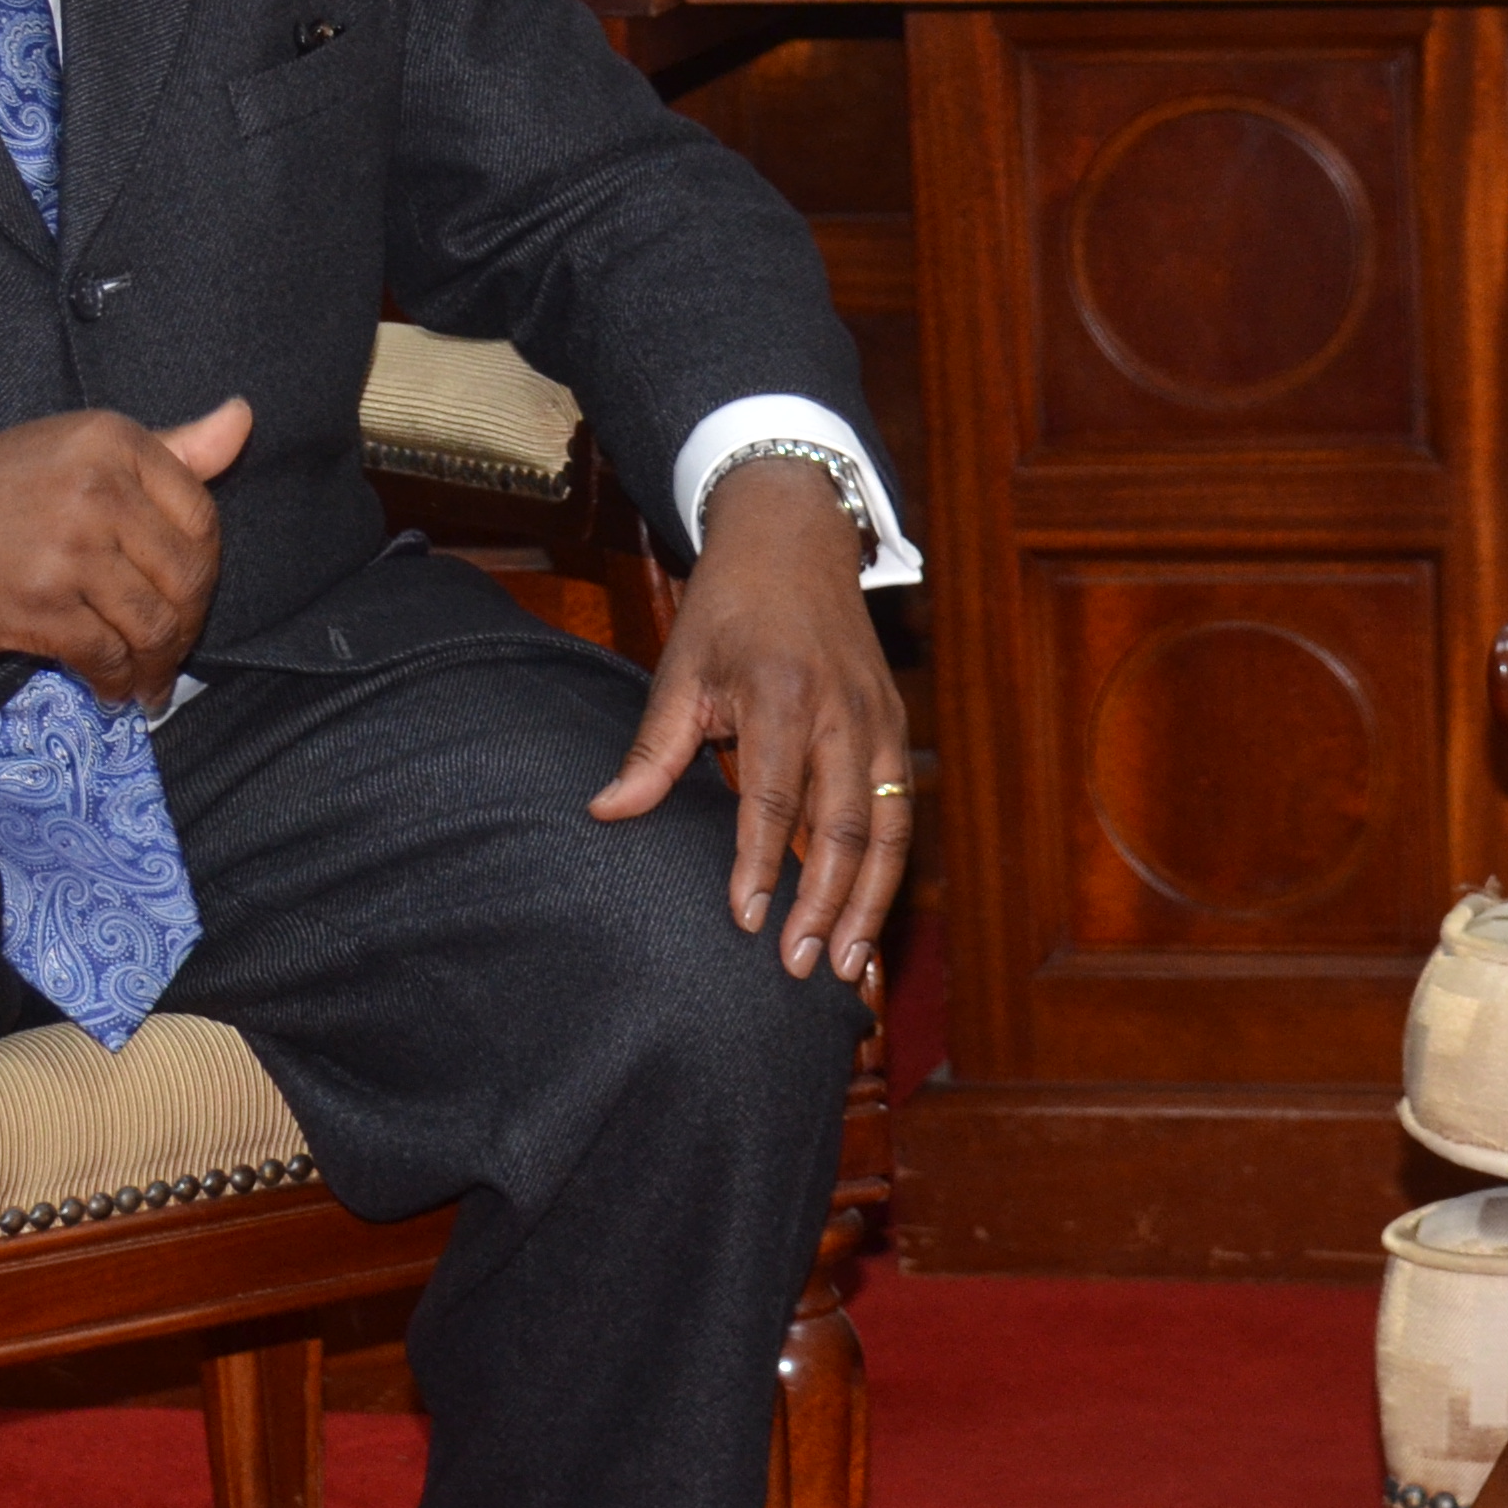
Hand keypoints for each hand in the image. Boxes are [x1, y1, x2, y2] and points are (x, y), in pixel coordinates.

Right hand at [0, 396, 250, 713]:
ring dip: (157, 665)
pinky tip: (112, 686)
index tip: (191, 594)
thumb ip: (170, 447)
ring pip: (153, 623)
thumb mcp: (77, 447)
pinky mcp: (36, 604)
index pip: (202, 515)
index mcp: (113, 442)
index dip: (205, 567)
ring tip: (148, 680)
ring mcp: (66, 548)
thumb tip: (243, 418)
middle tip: (172, 649)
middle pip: (186, 575)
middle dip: (189, 626)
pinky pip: (105, 655)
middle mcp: (96, 489)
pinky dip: (117, 680)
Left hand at [592, 456, 912, 981]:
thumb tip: (608, 813)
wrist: (796, 540)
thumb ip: (654, 748)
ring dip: (868, 902)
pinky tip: (867, 916)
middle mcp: (840, 711)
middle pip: (843, 826)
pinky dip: (886, 870)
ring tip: (848, 965)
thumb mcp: (680, 666)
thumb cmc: (729, 607)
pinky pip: (899, 812)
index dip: (759, 864)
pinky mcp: (896, 728)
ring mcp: (878, 720)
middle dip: (824, 905)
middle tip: (800, 967)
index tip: (745, 920)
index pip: (773, 797)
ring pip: (886, 829)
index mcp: (780, 693)